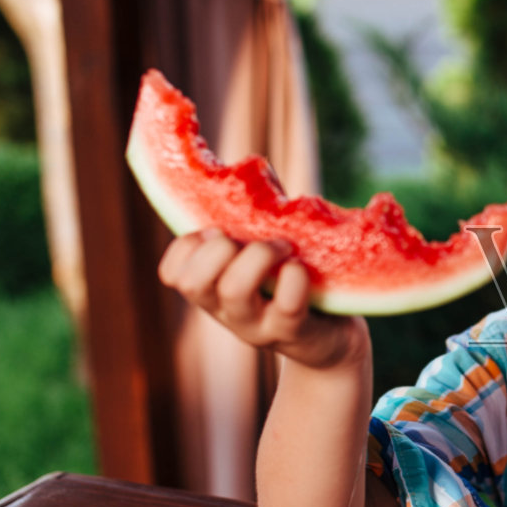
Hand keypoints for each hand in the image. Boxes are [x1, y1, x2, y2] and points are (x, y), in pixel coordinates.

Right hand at [157, 228, 366, 370]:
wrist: (334, 339)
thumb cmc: (295, 283)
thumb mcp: (264, 255)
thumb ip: (251, 222)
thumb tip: (250, 167)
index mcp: (214, 292)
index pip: (172, 273)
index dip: (186, 246)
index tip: (217, 233)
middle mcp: (227, 313)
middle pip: (194, 283)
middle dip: (218, 250)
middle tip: (251, 240)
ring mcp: (258, 327)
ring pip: (233, 292)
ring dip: (256, 256)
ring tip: (282, 248)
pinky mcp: (295, 333)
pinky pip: (286, 305)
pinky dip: (293, 278)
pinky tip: (300, 267)